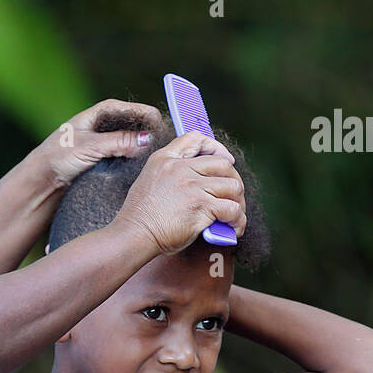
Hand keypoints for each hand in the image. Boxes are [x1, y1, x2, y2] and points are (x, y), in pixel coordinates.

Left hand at [28, 99, 163, 186]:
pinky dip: (135, 158)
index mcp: (99, 112)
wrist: (41, 180)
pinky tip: (143, 167)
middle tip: (165, 144)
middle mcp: (104, 124)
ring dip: (144, 147)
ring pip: (133, 141)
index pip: (133, 109)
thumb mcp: (90, 147)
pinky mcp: (104, 157)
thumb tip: (147, 140)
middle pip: (136, 124)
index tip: (163, 129)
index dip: (149, 117)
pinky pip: (127, 154)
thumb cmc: (58, 157)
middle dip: (150, 133)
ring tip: (157, 156)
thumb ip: (119, 142)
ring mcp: (105, 141)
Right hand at [113, 131, 246, 254]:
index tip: (224, 161)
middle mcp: (180, 169)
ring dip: (238, 202)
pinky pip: (233, 210)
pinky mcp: (201, 207)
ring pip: (233, 186)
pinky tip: (233, 229)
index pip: (196, 138)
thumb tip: (198, 180)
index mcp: (166, 159)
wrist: (134, 234)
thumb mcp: (149, 179)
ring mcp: (192, 187)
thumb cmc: (140, 215)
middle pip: (224, 164)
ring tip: (234, 215)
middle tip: (232, 197)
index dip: (216, 147)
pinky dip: (238, 221)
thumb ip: (170, 172)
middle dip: (233, 180)